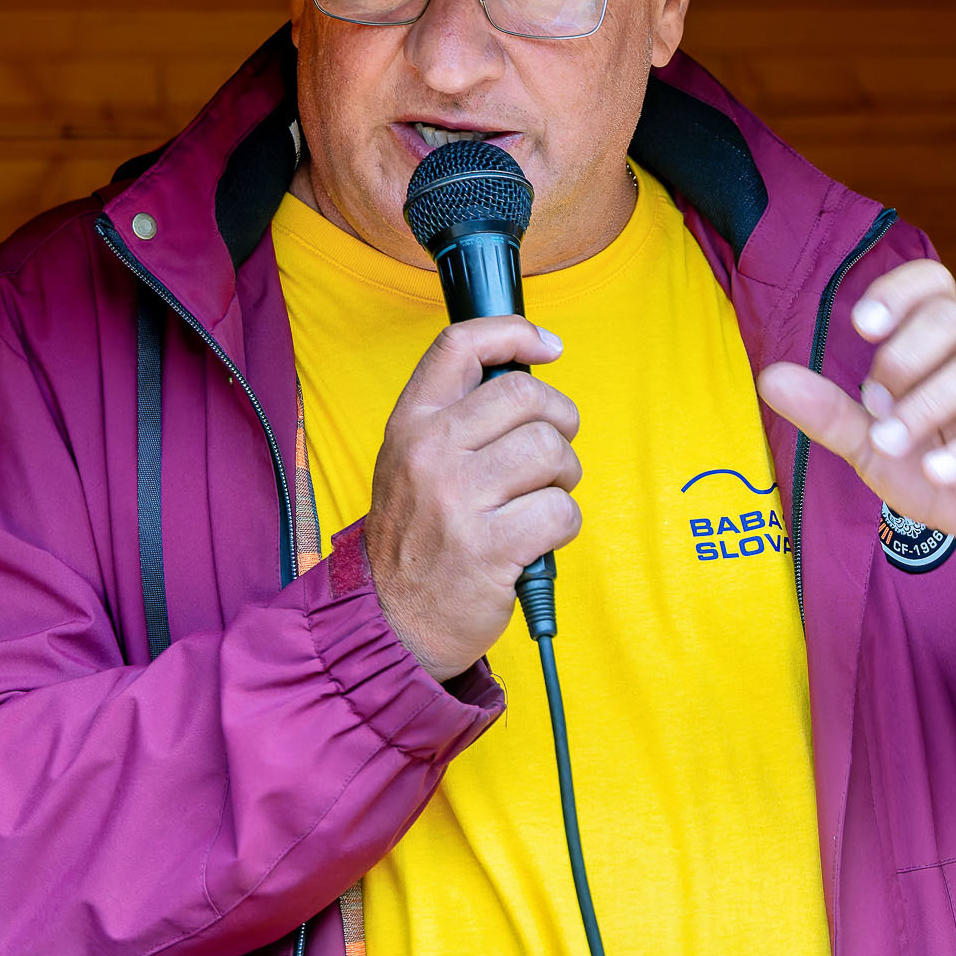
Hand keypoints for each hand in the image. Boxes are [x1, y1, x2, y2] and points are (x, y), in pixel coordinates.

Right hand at [363, 317, 582, 680]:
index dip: (515, 334)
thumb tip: (529, 372)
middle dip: (560, 423)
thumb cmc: (419, 538)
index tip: (549, 348)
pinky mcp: (490, 547)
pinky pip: (561, 511)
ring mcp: (458, 500)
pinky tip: (536, 540)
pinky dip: (563, 526)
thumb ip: (457, 419)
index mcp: (411, 425)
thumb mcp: (412, 463)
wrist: (392, 621)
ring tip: (540, 501)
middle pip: (528, 396)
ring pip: (551, 451)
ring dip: (563, 478)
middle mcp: (429, 453)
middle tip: (551, 455)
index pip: (460, 346)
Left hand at [757, 260, 955, 574]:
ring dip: (925, 405)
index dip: (898, 291)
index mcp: (947, 349)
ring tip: (891, 442)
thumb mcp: (876, 446)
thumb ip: (829, 413)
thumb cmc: (942, 471)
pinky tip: (936, 470)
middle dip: (902, 357)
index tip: (862, 325)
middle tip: (874, 404)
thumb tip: (769, 377)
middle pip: (953, 320)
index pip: (934, 285)